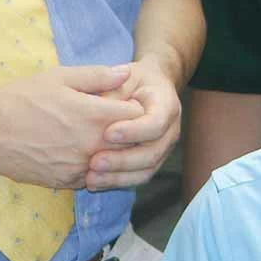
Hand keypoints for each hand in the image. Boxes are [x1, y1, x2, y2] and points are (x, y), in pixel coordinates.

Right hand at [0, 65, 141, 189]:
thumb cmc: (21, 98)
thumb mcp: (60, 77)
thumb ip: (98, 76)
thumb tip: (127, 72)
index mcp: (95, 116)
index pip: (139, 116)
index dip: (136, 108)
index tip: (126, 103)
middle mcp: (92, 145)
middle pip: (131, 144)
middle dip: (130, 132)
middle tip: (117, 122)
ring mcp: (79, 167)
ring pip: (113, 163)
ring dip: (112, 152)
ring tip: (96, 136)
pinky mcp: (64, 181)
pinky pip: (92, 176)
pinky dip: (92, 166)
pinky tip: (79, 152)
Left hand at [88, 55, 182, 191]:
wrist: (147, 89)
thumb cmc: (132, 81)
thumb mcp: (123, 77)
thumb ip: (112, 91)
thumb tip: (97, 108)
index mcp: (166, 105)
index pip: (156, 123)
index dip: (133, 131)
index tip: (107, 133)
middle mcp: (170, 130)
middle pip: (153, 152)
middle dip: (122, 160)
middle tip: (95, 162)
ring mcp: (163, 148)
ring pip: (146, 170)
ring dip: (118, 177)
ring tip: (91, 177)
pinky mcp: (151, 161)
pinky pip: (137, 177)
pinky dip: (116, 182)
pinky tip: (93, 183)